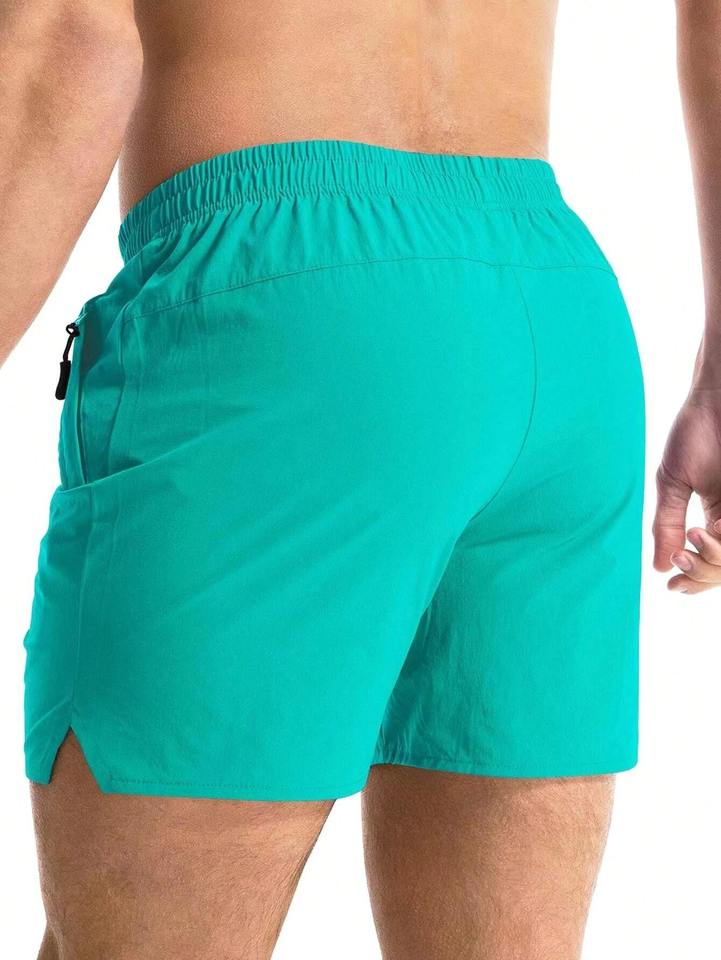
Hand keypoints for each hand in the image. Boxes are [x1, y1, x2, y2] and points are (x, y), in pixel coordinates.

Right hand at [654, 386, 720, 592]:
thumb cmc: (696, 429)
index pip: (711, 563)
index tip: (672, 586)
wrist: (718, 393)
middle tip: (682, 557)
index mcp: (718, 518)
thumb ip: (667, 524)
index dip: (695, 581)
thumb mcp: (673, 482)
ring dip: (715, 560)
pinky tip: (709, 528)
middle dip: (704, 573)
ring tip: (696, 535)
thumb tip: (660, 567)